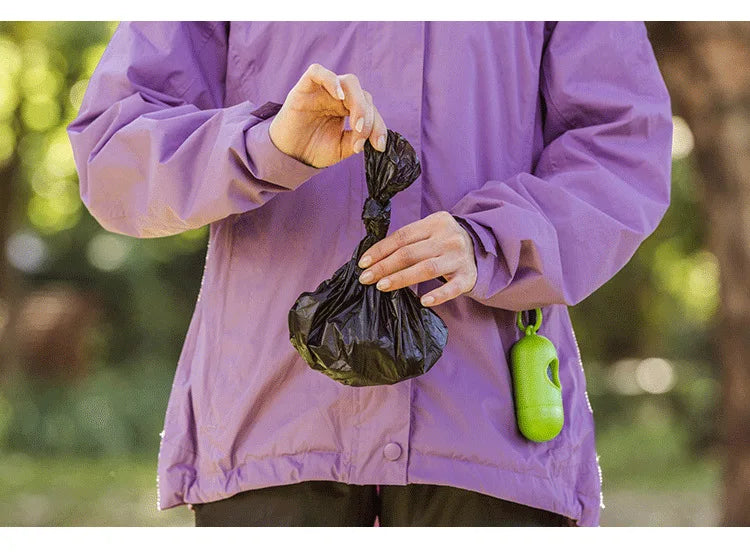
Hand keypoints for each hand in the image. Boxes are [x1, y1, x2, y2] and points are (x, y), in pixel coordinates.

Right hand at [268, 63, 387, 168]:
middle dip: (368, 116)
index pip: (371, 109)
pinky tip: (339, 96)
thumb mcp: (342, 148)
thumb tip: (374, 137)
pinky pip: (317, 72)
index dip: (378, 126)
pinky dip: (331, 80)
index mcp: (349, 109)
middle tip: (362, 135)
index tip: (378, 146)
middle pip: (363, 94)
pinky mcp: (304, 88)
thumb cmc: (314, 149)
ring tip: (356, 124)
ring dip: (357, 102)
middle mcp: (338, 97)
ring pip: (348, 81)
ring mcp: (322, 91)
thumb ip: (358, 139)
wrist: (289, 155)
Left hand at [357, 211, 477, 306]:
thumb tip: (374, 258)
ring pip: (427, 269)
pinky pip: (452, 288)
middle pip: (410, 253)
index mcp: (434, 223)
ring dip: (402, 278)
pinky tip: (423, 301)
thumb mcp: (429, 231)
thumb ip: (408, 240)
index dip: (380, 250)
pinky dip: (438, 295)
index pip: (402, 236)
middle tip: (366, 278)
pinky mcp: (468, 276)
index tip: (363, 263)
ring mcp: (458, 258)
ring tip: (382, 286)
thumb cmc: (444, 242)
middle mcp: (448, 238)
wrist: (481, 247)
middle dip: (384, 266)